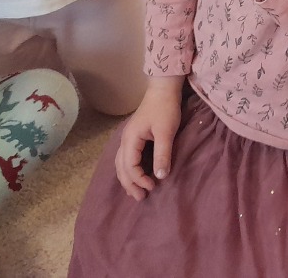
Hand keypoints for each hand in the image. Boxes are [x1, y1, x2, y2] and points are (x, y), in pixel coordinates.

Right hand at [115, 78, 183, 200]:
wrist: (163, 88)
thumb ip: (162, 153)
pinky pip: (127, 157)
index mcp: (130, 139)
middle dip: (130, 184)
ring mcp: (128, 138)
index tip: (152, 187)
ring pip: (122, 163)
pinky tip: (136, 175)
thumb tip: (161, 176)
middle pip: (121, 168)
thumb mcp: (166, 131)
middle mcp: (125, 140)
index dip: (139, 179)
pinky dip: (129, 169)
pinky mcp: (135, 136)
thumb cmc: (165, 108)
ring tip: (136, 191)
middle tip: (141, 198)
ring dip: (128, 178)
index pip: (130, 166)